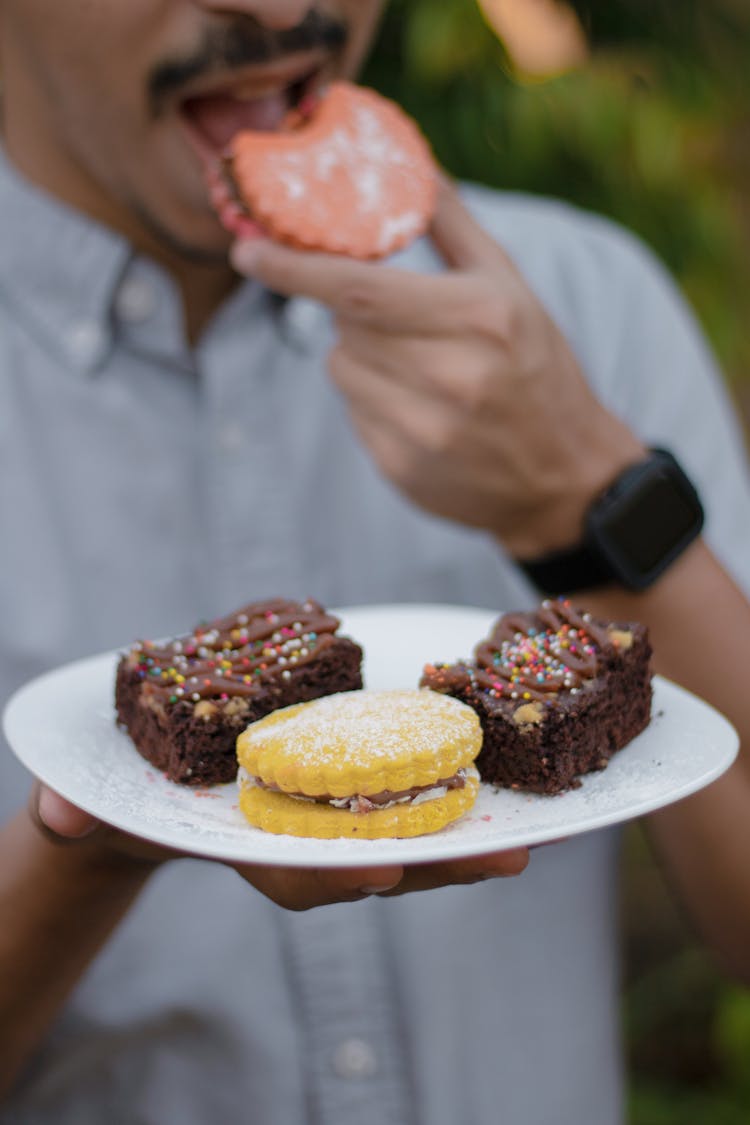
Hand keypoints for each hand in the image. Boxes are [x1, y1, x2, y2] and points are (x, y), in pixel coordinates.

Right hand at [30, 784, 528, 910]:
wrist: (158, 788)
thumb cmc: (130, 797)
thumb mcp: (100, 798)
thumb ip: (80, 805)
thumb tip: (56, 814)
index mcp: (245, 851)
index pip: (294, 875)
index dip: (336, 877)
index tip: (383, 878)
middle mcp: (296, 847)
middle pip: (374, 866)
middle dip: (438, 864)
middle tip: (508, 859)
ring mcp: (326, 827)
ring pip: (400, 841)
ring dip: (462, 838)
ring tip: (530, 835)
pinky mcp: (346, 795)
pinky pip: (400, 804)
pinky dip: (446, 800)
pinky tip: (495, 786)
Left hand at [231, 177, 644, 557]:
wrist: (565, 476)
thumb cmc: (539, 369)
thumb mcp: (513, 288)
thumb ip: (454, 226)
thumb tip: (409, 164)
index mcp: (479, 318)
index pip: (359, 290)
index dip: (294, 269)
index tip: (246, 249)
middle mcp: (451, 377)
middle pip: (345, 329)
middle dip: (354, 314)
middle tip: (402, 322)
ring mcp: (424, 430)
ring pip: (342, 370)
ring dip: (362, 357)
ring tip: (420, 368)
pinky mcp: (402, 469)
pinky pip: (354, 414)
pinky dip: (373, 400)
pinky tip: (421, 408)